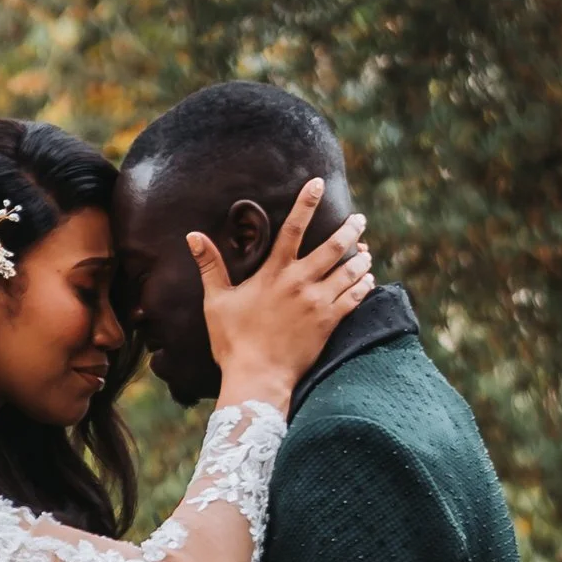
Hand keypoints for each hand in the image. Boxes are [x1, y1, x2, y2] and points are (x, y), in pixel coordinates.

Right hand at [189, 179, 374, 412]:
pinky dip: (364, 286)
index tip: (318, 183)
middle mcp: (300, 282)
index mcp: (273, 273)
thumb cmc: (232, 341)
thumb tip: (193, 236)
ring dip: (361, 258)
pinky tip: (368, 279)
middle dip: (350, 229)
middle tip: (360, 219)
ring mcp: (318, 302)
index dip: (306, 203)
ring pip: (349, 271)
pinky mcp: (329, 322)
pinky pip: (355, 298)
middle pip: (333, 247)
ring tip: (367, 250)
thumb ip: (210, 266)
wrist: (257, 377)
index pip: (292, 228)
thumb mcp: (215, 302)